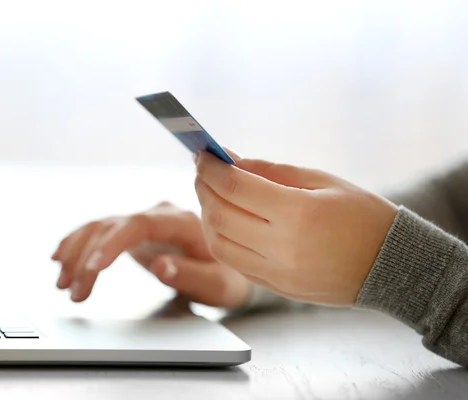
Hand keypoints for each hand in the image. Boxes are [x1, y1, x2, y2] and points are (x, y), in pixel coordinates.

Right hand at [51, 202, 251, 307]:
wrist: (228, 266)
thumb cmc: (227, 277)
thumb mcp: (218, 284)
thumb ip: (190, 274)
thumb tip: (160, 266)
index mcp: (182, 222)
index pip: (139, 224)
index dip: (112, 244)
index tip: (93, 268)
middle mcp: (159, 214)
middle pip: (113, 226)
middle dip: (87, 258)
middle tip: (74, 291)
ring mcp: (144, 220)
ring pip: (101, 227)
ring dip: (77, 253)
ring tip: (63, 283)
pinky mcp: (134, 230)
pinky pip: (101, 231)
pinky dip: (79, 243)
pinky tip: (61, 258)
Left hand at [194, 151, 397, 305]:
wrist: (392, 265)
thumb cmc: (362, 214)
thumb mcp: (321, 180)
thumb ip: (270, 170)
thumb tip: (230, 160)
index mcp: (298, 214)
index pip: (235, 187)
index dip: (212, 169)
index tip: (203, 155)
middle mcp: (282, 248)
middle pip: (219, 216)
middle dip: (203, 189)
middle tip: (203, 172)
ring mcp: (277, 273)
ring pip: (218, 244)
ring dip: (206, 216)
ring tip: (211, 195)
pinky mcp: (277, 288)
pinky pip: (234, 262)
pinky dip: (220, 239)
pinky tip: (225, 222)